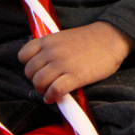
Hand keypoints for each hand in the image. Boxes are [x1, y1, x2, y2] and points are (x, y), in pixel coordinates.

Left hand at [18, 22, 134, 103]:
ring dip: (43, 91)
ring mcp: (62, 64)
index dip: (28, 65)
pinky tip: (56, 98)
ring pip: (39, 82)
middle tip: (46, 83)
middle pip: (29, 72)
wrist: (111, 38)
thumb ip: (52, 48)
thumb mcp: (64, 37)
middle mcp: (51, 51)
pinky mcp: (74, 76)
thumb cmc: (90, 39)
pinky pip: (54, 90)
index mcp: (48, 40)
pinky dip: (52, 97)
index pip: (23, 55)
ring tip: (50, 92)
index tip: (38, 70)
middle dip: (35, 80)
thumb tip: (44, 66)